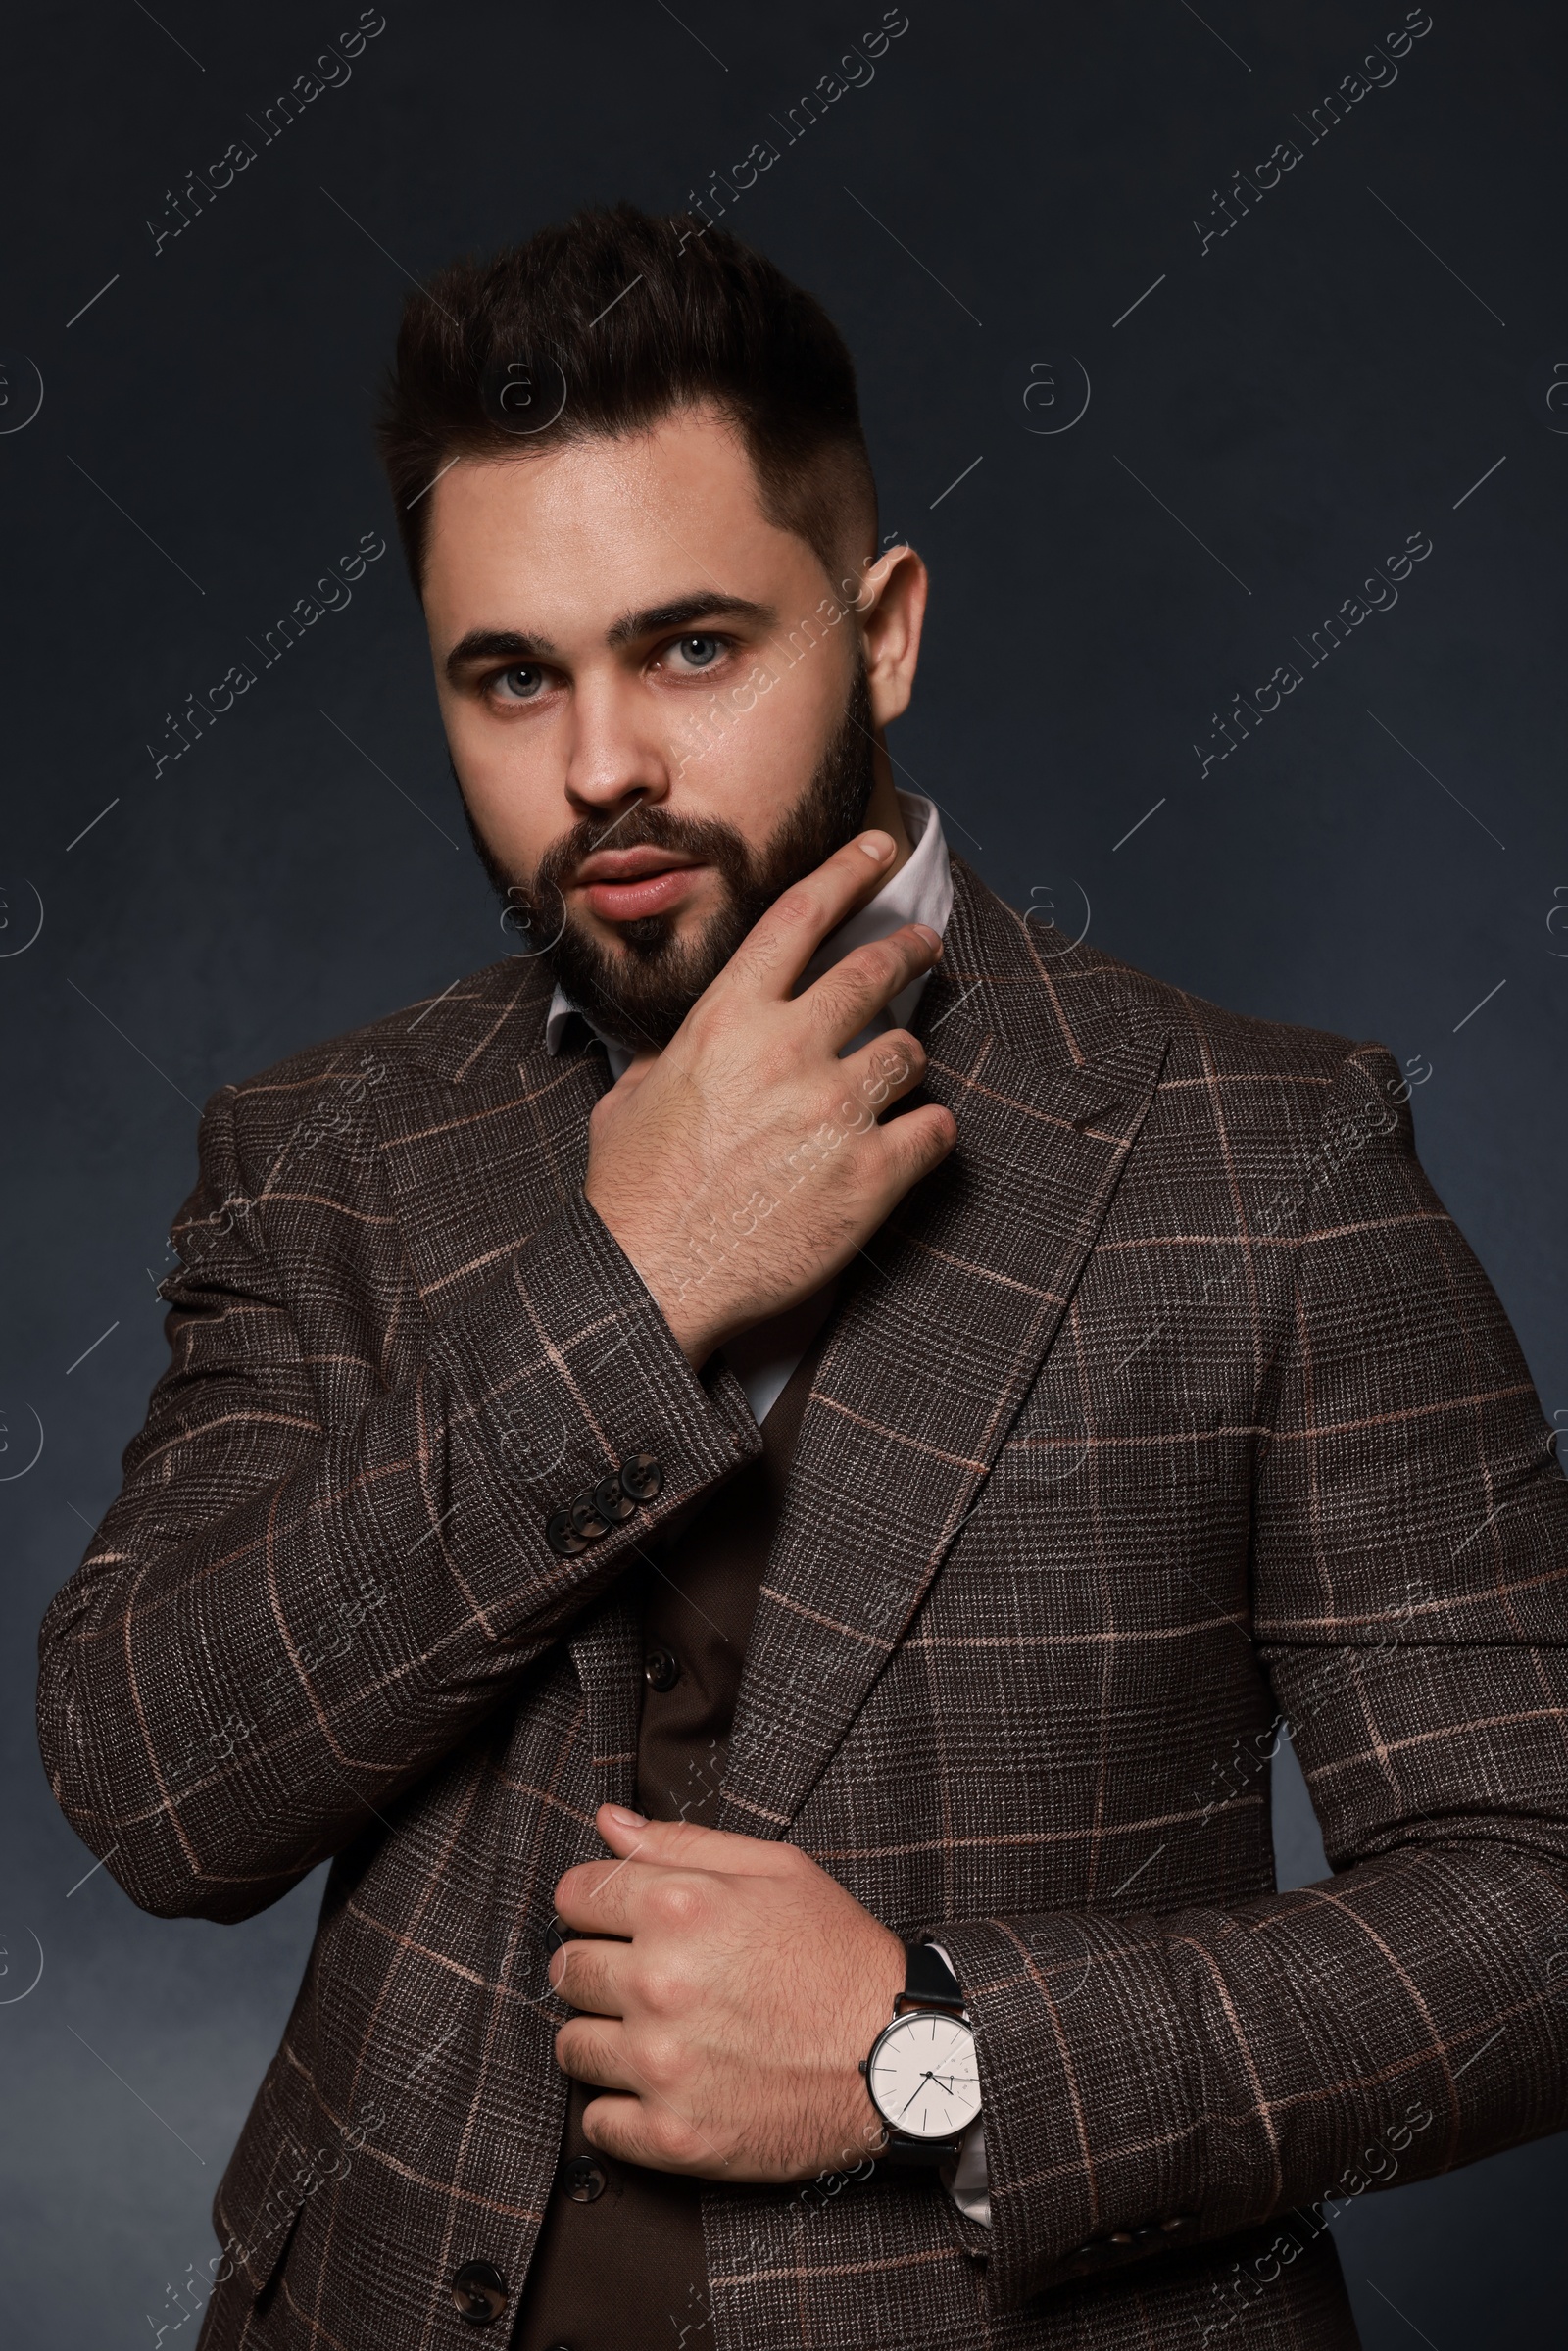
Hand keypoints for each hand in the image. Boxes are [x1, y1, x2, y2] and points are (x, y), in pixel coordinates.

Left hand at [549, 1806, 904, 2180]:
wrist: (897, 2057)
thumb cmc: (838, 1956)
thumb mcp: (775, 1870)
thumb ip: (680, 1842)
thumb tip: (607, 1822)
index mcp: (679, 1909)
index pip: (574, 1895)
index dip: (594, 1903)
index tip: (616, 1920)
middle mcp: (660, 1984)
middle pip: (566, 1970)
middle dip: (595, 1967)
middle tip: (643, 1978)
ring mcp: (663, 2066)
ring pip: (573, 2047)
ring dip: (604, 2038)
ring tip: (657, 2033)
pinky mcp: (673, 2135)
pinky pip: (598, 2121)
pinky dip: (620, 2107)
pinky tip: (663, 2085)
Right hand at [583, 831, 956, 1365]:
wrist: (653, 1279)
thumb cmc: (633, 1194)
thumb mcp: (629, 1100)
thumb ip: (663, 1059)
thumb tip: (672, 1050)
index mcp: (727, 1021)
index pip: (800, 917)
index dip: (848, 872)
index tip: (881, 852)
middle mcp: (788, 1050)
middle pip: (876, 970)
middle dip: (909, 950)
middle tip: (923, 949)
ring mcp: (836, 1110)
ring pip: (909, 1050)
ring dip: (902, 1062)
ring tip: (890, 1082)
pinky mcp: (872, 1174)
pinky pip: (935, 1128)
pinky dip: (929, 1133)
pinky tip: (913, 1144)